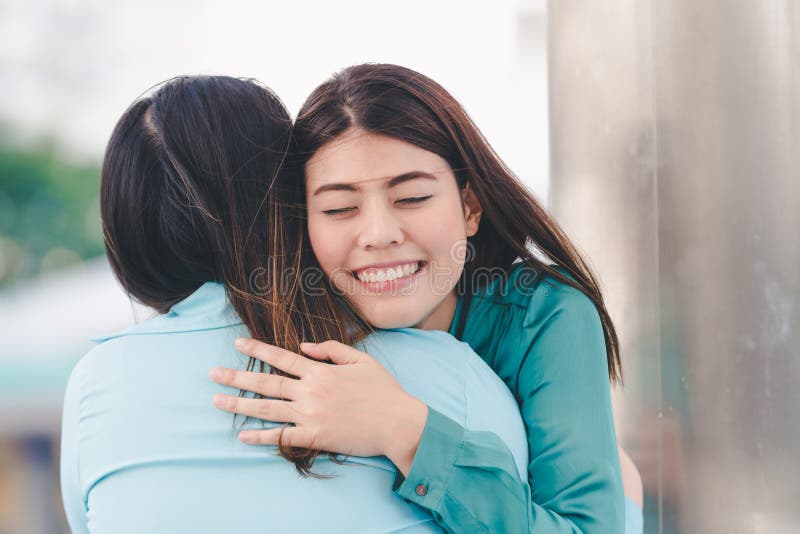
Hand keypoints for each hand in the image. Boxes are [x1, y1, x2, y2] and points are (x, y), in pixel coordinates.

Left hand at [210, 338, 427, 471]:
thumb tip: (304, 347)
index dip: (258, 349)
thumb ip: (331, 349)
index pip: (281, 357)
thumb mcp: (361, 359)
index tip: (237, 343)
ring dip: (239, 404)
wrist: (397, 422)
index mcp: (320, 371)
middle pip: (266, 382)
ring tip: (216, 401)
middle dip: (236, 377)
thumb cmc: (383, 390)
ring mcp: (310, 415)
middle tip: (212, 374)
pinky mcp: (314, 437)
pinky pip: (282, 437)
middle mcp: (310, 392)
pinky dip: (261, 436)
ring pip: (267, 408)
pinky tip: (242, 434)